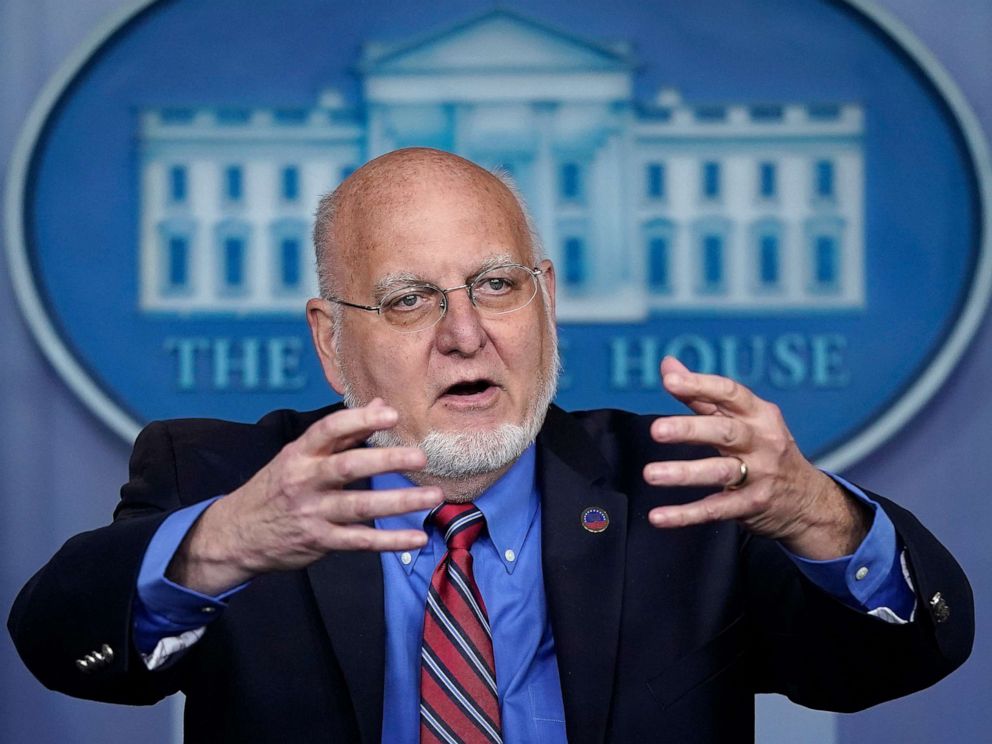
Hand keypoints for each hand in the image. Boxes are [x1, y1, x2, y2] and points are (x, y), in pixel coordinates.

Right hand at [168, 399, 442, 593]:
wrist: (236, 534)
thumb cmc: (277, 486)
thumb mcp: (299, 454)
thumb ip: (343, 432)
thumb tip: (381, 403)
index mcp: (300, 453)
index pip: (330, 430)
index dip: (360, 420)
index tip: (392, 415)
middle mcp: (306, 480)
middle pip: (348, 467)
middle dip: (386, 460)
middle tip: (420, 456)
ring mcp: (313, 512)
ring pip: (360, 506)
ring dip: (400, 501)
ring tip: (434, 496)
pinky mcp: (320, 541)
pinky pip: (360, 541)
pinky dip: (390, 541)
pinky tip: (417, 537)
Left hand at [644, 357, 869, 559]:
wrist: (807, 500)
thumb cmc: (764, 448)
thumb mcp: (742, 419)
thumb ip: (701, 395)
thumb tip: (667, 364)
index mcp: (758, 414)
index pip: (730, 394)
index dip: (700, 385)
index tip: (670, 380)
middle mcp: (762, 441)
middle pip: (725, 432)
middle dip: (690, 429)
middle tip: (656, 430)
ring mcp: (761, 475)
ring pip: (720, 472)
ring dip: (684, 473)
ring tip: (651, 474)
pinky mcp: (753, 505)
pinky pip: (716, 510)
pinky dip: (686, 514)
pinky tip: (658, 516)